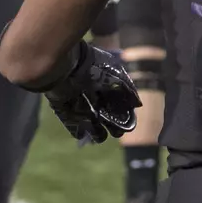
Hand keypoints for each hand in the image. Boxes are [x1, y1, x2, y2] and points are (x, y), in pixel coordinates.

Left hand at [24, 41, 140, 144]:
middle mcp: (93, 95)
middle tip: (117, 132)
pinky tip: (83, 135)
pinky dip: (77, 130)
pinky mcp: (63, 107)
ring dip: (95, 130)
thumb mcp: (117, 77)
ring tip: (100, 136)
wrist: (67, 65)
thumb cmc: (94, 68)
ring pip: (89, 121)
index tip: (128, 124)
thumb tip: (138, 105)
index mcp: (107, 86)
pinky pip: (71, 122)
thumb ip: (128, 90)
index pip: (118, 105)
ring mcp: (78, 102)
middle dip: (112, 125)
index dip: (124, 115)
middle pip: (105, 115)